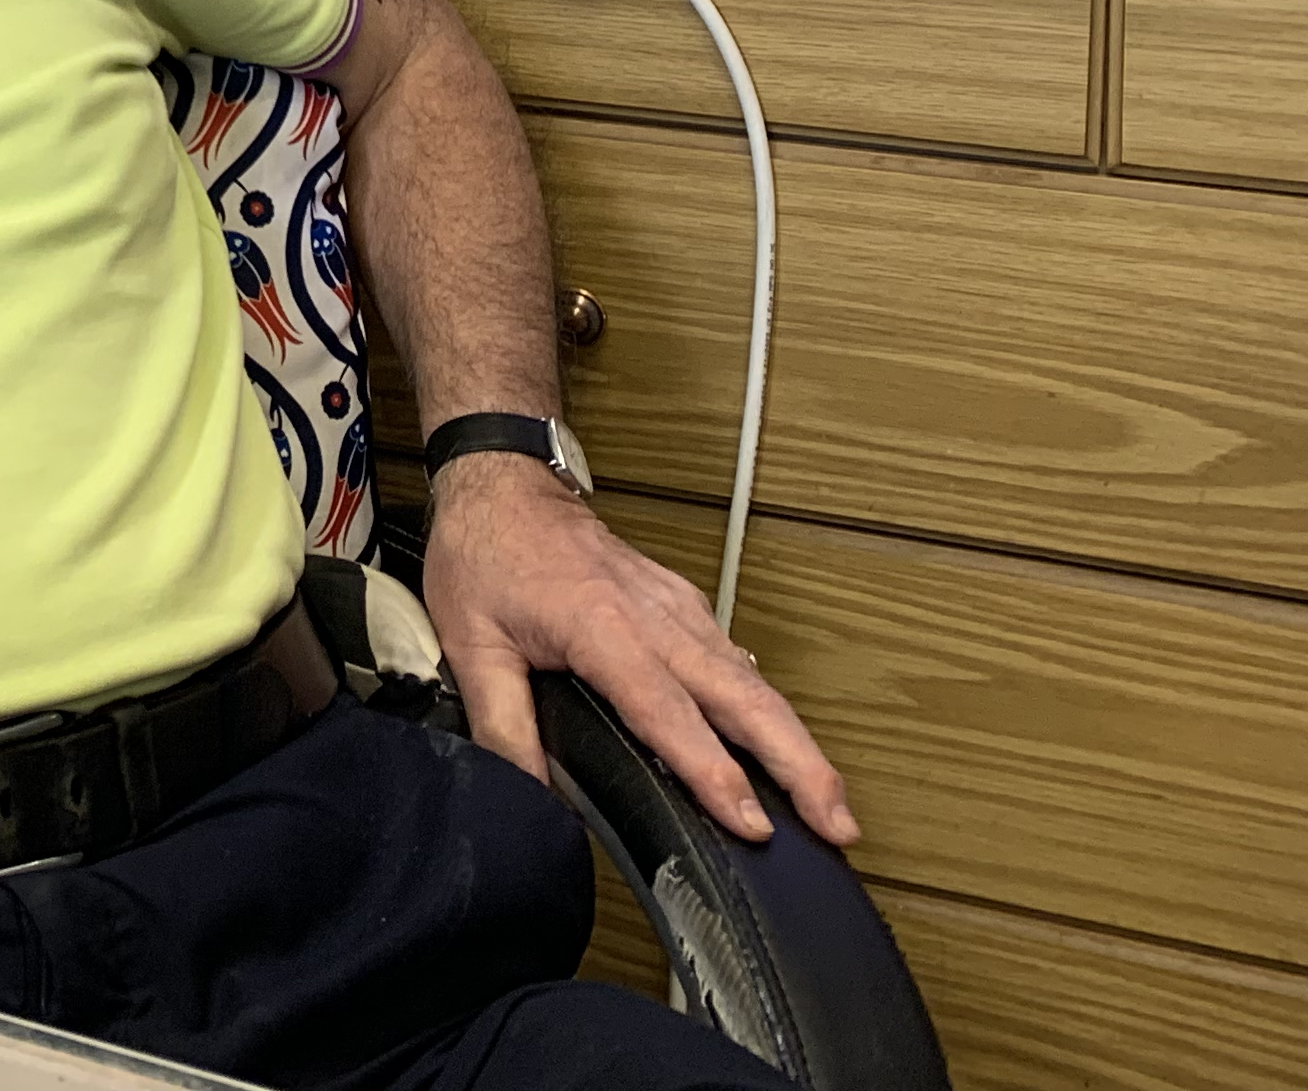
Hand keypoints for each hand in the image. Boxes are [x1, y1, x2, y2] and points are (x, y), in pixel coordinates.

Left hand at [419, 455, 855, 847]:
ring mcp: (679, 609)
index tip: (751, 823)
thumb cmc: (487, 554)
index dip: (713, 772)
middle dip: (800, 766)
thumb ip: (501, 722)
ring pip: (754, 682)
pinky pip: (737, 662)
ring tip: (832, 806)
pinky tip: (784, 749)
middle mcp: (656, 618)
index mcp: (602, 628)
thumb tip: (529, 792)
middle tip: (838, 825)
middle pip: (746, 698)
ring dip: (798, 745)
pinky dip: (769, 711)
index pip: (668, 713)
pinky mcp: (685, 606)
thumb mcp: (469, 641)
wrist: (504, 482)